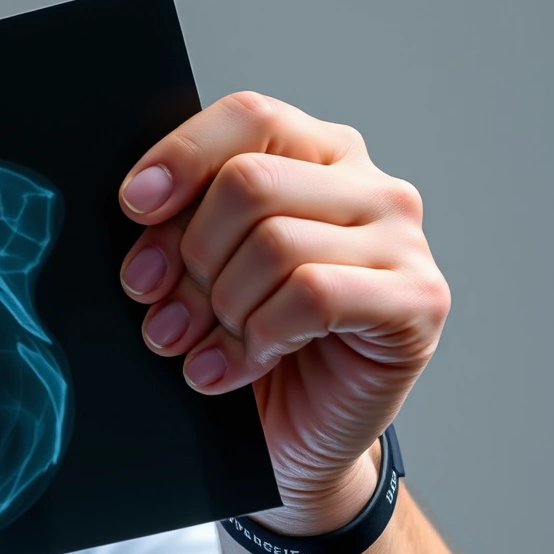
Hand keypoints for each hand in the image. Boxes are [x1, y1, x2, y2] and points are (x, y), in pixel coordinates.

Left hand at [116, 92, 449, 535]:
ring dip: (220, 307)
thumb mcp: (200, 270)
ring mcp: (401, 242)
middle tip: (163, 312)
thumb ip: (182, 226)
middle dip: (189, 255)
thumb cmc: (245, 343)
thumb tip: (141, 206)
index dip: (182, 157)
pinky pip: (314, 296)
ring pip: (275, 244)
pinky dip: (262, 335)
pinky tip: (244, 362)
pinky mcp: (418, 300)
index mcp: (316, 155)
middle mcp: (368, 187)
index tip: (135, 207)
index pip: (249, 117)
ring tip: (202, 346)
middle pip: (248, 184)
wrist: (293, 436)